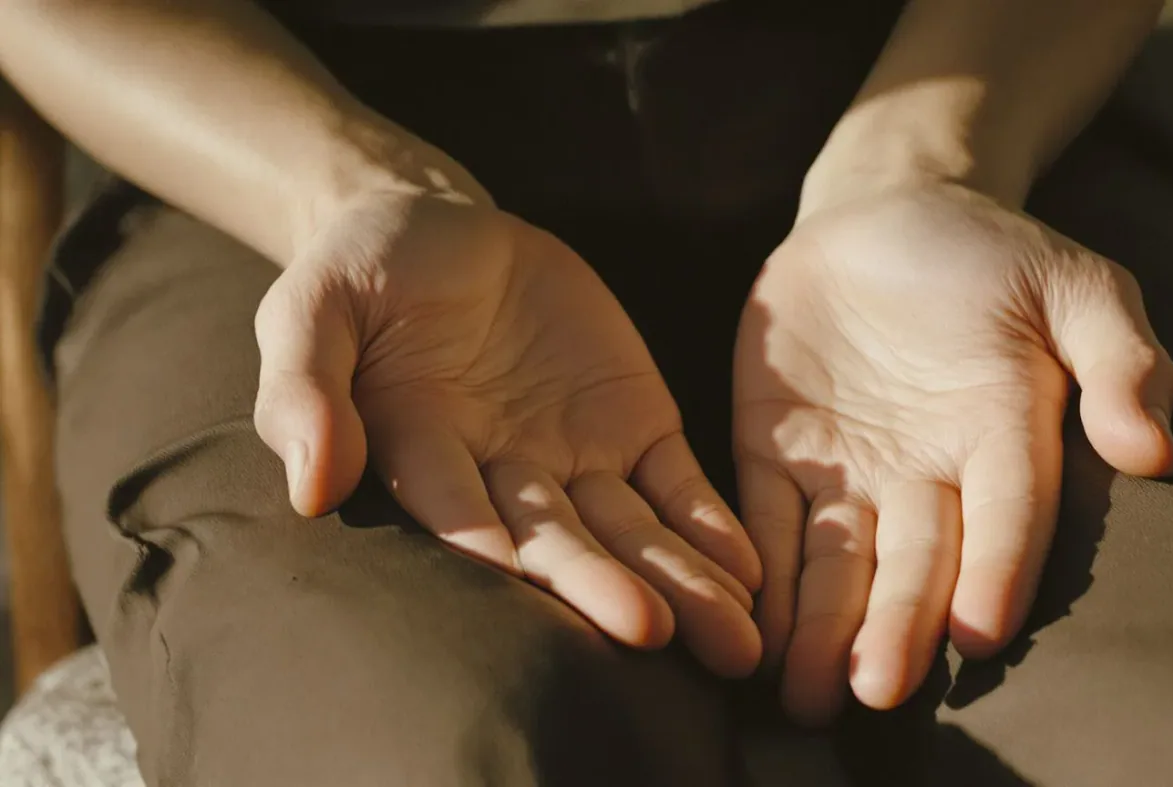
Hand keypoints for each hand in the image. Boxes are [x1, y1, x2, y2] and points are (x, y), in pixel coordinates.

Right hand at [253, 194, 762, 675]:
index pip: (453, 505)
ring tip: (732, 635)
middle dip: (601, 586)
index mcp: (420, 452)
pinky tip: (749, 570)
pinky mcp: (634, 428)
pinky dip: (711, 528)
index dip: (483, 536)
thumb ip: (307, 385)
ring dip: (679, 582)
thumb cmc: (362, 271)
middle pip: (557, 540)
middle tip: (648, 633)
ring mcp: (575, 457)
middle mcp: (503, 474)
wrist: (443, 231)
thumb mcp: (314, 304)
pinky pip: (677, 488)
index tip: (515, 572)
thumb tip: (310, 485)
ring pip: (631, 532)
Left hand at [733, 182, 1172, 722]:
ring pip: (838, 562)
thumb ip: (1120, 357)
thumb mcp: (1075, 284)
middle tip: (875, 690)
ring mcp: (849, 470)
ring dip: (821, 626)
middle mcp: (928, 474)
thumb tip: (1151, 450)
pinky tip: (749, 627)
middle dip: (898, 625)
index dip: (996, 568)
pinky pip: (767, 520)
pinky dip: (760, 572)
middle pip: (916, 560)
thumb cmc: (990, 254)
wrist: (885, 212)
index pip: (1008, 514)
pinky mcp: (775, 453)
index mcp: (1007, 437)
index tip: (981, 632)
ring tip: (803, 694)